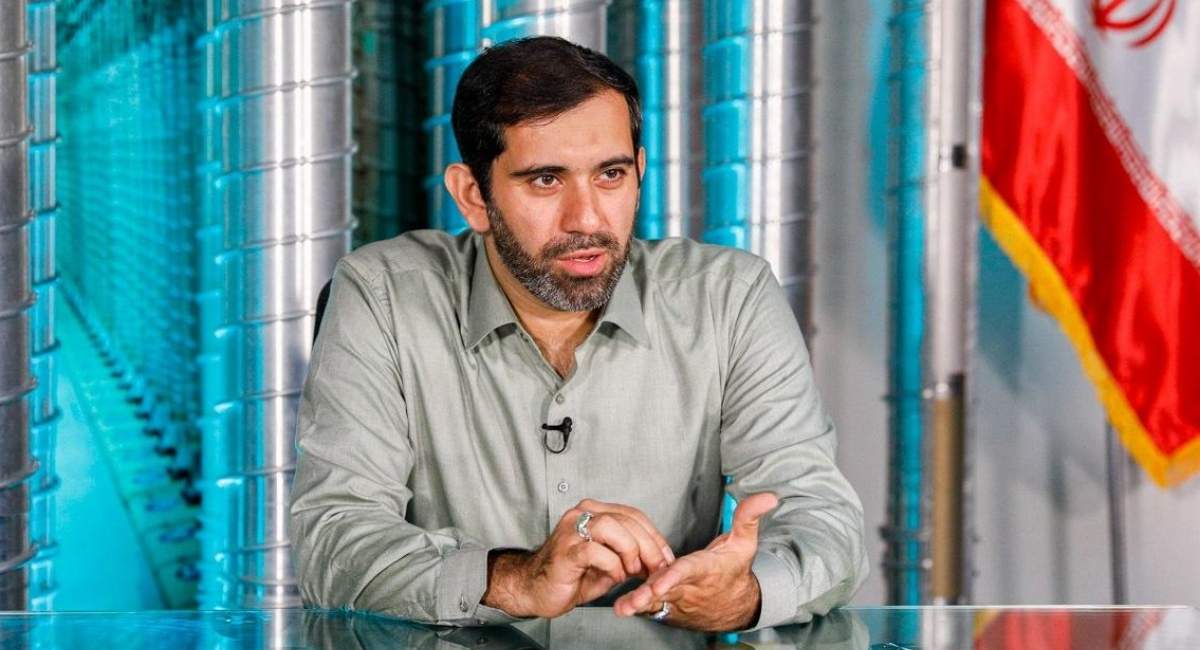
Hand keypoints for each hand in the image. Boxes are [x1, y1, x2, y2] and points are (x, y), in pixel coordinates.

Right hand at [482, 499, 674, 617]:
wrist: (534, 589)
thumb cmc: (569, 575)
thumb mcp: (608, 562)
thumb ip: (629, 554)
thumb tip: (657, 559)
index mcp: (592, 512)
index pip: (632, 514)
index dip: (653, 536)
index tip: (665, 556)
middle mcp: (581, 515)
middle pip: (627, 520)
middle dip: (649, 546)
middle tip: (657, 567)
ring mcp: (572, 530)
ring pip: (613, 528)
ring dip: (630, 552)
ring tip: (632, 571)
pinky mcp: (566, 550)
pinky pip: (597, 552)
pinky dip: (613, 565)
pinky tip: (614, 576)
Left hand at [612, 492, 778, 630]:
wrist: (733, 605)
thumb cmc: (733, 570)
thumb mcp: (745, 542)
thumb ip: (749, 516)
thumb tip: (769, 496)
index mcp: (705, 569)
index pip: (689, 570)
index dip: (674, 576)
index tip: (660, 582)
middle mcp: (689, 587)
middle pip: (667, 590)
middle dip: (649, 595)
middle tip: (631, 601)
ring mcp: (677, 599)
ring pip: (656, 602)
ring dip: (639, 605)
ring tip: (622, 607)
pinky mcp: (667, 605)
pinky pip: (650, 607)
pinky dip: (635, 607)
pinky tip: (619, 606)